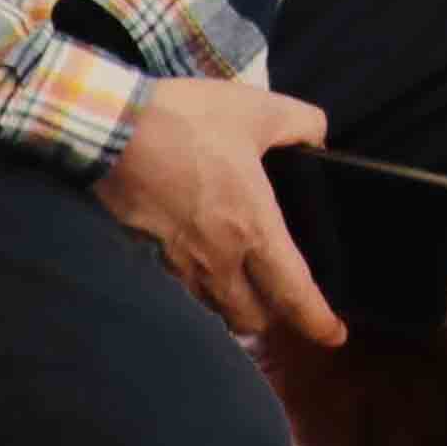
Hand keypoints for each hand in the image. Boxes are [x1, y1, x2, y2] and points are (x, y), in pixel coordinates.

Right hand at [96, 76, 344, 345]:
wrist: (111, 131)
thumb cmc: (188, 122)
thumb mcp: (260, 109)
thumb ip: (302, 124)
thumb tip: (318, 139)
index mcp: (253, 227)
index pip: (293, 291)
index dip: (316, 320)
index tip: (335, 336)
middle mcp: (218, 258)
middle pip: (251, 315)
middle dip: (272, 316)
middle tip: (284, 300)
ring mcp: (179, 262)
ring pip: (214, 307)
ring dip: (233, 305)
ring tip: (246, 286)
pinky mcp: (149, 254)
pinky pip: (183, 288)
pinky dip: (200, 286)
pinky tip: (204, 261)